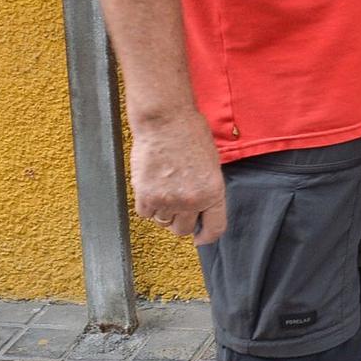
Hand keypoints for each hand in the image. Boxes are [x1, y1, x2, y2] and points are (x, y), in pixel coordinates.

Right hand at [129, 110, 226, 245]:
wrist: (165, 121)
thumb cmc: (190, 135)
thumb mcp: (211, 164)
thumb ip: (206, 189)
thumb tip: (200, 208)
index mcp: (213, 192)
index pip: (215, 228)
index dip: (207, 237)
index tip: (200, 238)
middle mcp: (192, 201)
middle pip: (183, 229)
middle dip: (181, 221)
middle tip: (177, 206)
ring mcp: (168, 200)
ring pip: (163, 222)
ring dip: (163, 212)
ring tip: (164, 189)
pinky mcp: (146, 196)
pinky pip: (145, 213)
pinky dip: (147, 205)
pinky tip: (151, 188)